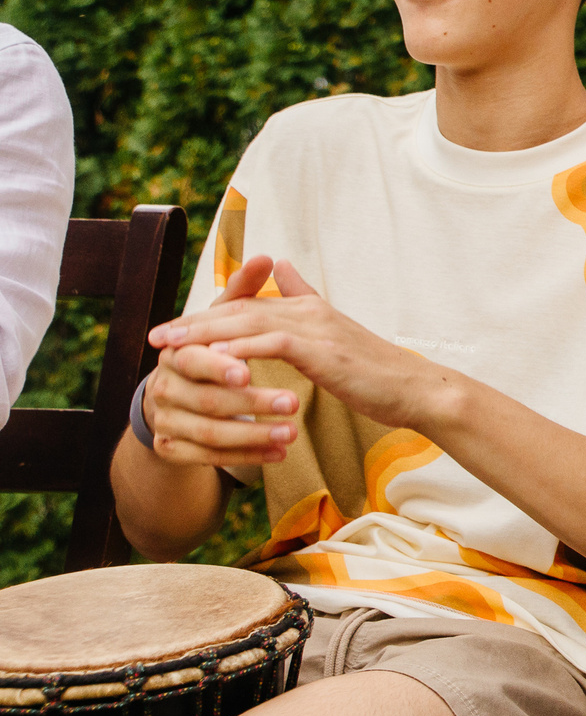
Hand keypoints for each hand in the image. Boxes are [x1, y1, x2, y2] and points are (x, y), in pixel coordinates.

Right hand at [139, 255, 300, 466]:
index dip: (219, 366)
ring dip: (255, 435)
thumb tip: (264, 257)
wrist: (177, 402)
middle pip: (206, 400)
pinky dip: (248, 456)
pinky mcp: (172, 450)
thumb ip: (243, 292)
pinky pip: (209, 458)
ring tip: (293, 434)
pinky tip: (278, 454)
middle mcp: (162, 389)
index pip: (193, 360)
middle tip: (294, 404)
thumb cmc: (210, 354)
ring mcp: (165, 422)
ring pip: (210, 434)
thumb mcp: (224, 322)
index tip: (249, 370)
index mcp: (173, 356)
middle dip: (251, 404)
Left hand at [147, 260, 452, 435]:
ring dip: (205, 334)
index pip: (246, 305)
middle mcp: (309, 309)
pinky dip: (241, 349)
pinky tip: (213, 360)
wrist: (413, 388)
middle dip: (192, 324)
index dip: (205, 316)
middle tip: (154, 337)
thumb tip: (282, 265)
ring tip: (170, 347)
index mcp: (308, 307)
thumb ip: (305, 297)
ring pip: (249, 323)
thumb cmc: (375, 371)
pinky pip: (273, 344)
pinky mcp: (324, 349)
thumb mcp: (334, 333)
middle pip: (238, 310)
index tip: (170, 330)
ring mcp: (317, 327)